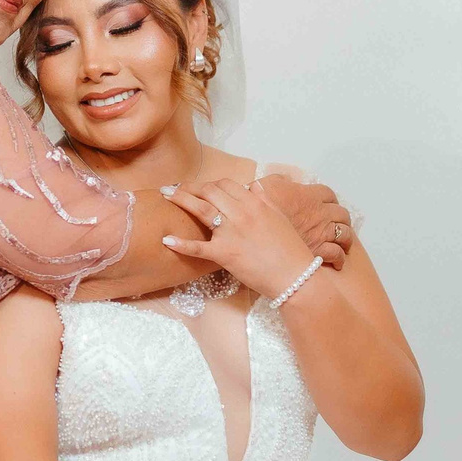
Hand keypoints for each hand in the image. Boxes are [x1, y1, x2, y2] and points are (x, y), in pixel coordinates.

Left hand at [162, 177, 317, 298]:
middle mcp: (242, 213)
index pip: (227, 184)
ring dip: (180, 199)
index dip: (210, 184)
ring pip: (201, 209)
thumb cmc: (291, 249)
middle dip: (191, 187)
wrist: (296, 276)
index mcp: (255, 203)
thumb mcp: (280, 217)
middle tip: (177, 188)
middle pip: (210, 191)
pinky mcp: (224, 254)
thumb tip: (254, 186)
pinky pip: (198, 247)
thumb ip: (265, 200)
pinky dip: (181, 243)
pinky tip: (166, 239)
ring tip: (165, 194)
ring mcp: (231, 232)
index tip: (201, 187)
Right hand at [255, 175, 351, 269]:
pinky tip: (338, 261)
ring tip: (344, 243)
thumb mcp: (267, 185)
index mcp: (309, 196)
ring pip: (345, 234)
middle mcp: (320, 213)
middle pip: (342, 214)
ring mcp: (322, 233)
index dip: (330, 200)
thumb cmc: (261, 208)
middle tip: (339, 224)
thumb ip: (279, 180)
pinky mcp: (318, 251)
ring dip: (346, 238)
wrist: (257, 230)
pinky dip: (340, 257)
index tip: (329, 205)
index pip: (328, 194)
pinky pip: (337, 253)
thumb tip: (284, 179)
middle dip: (343, 219)